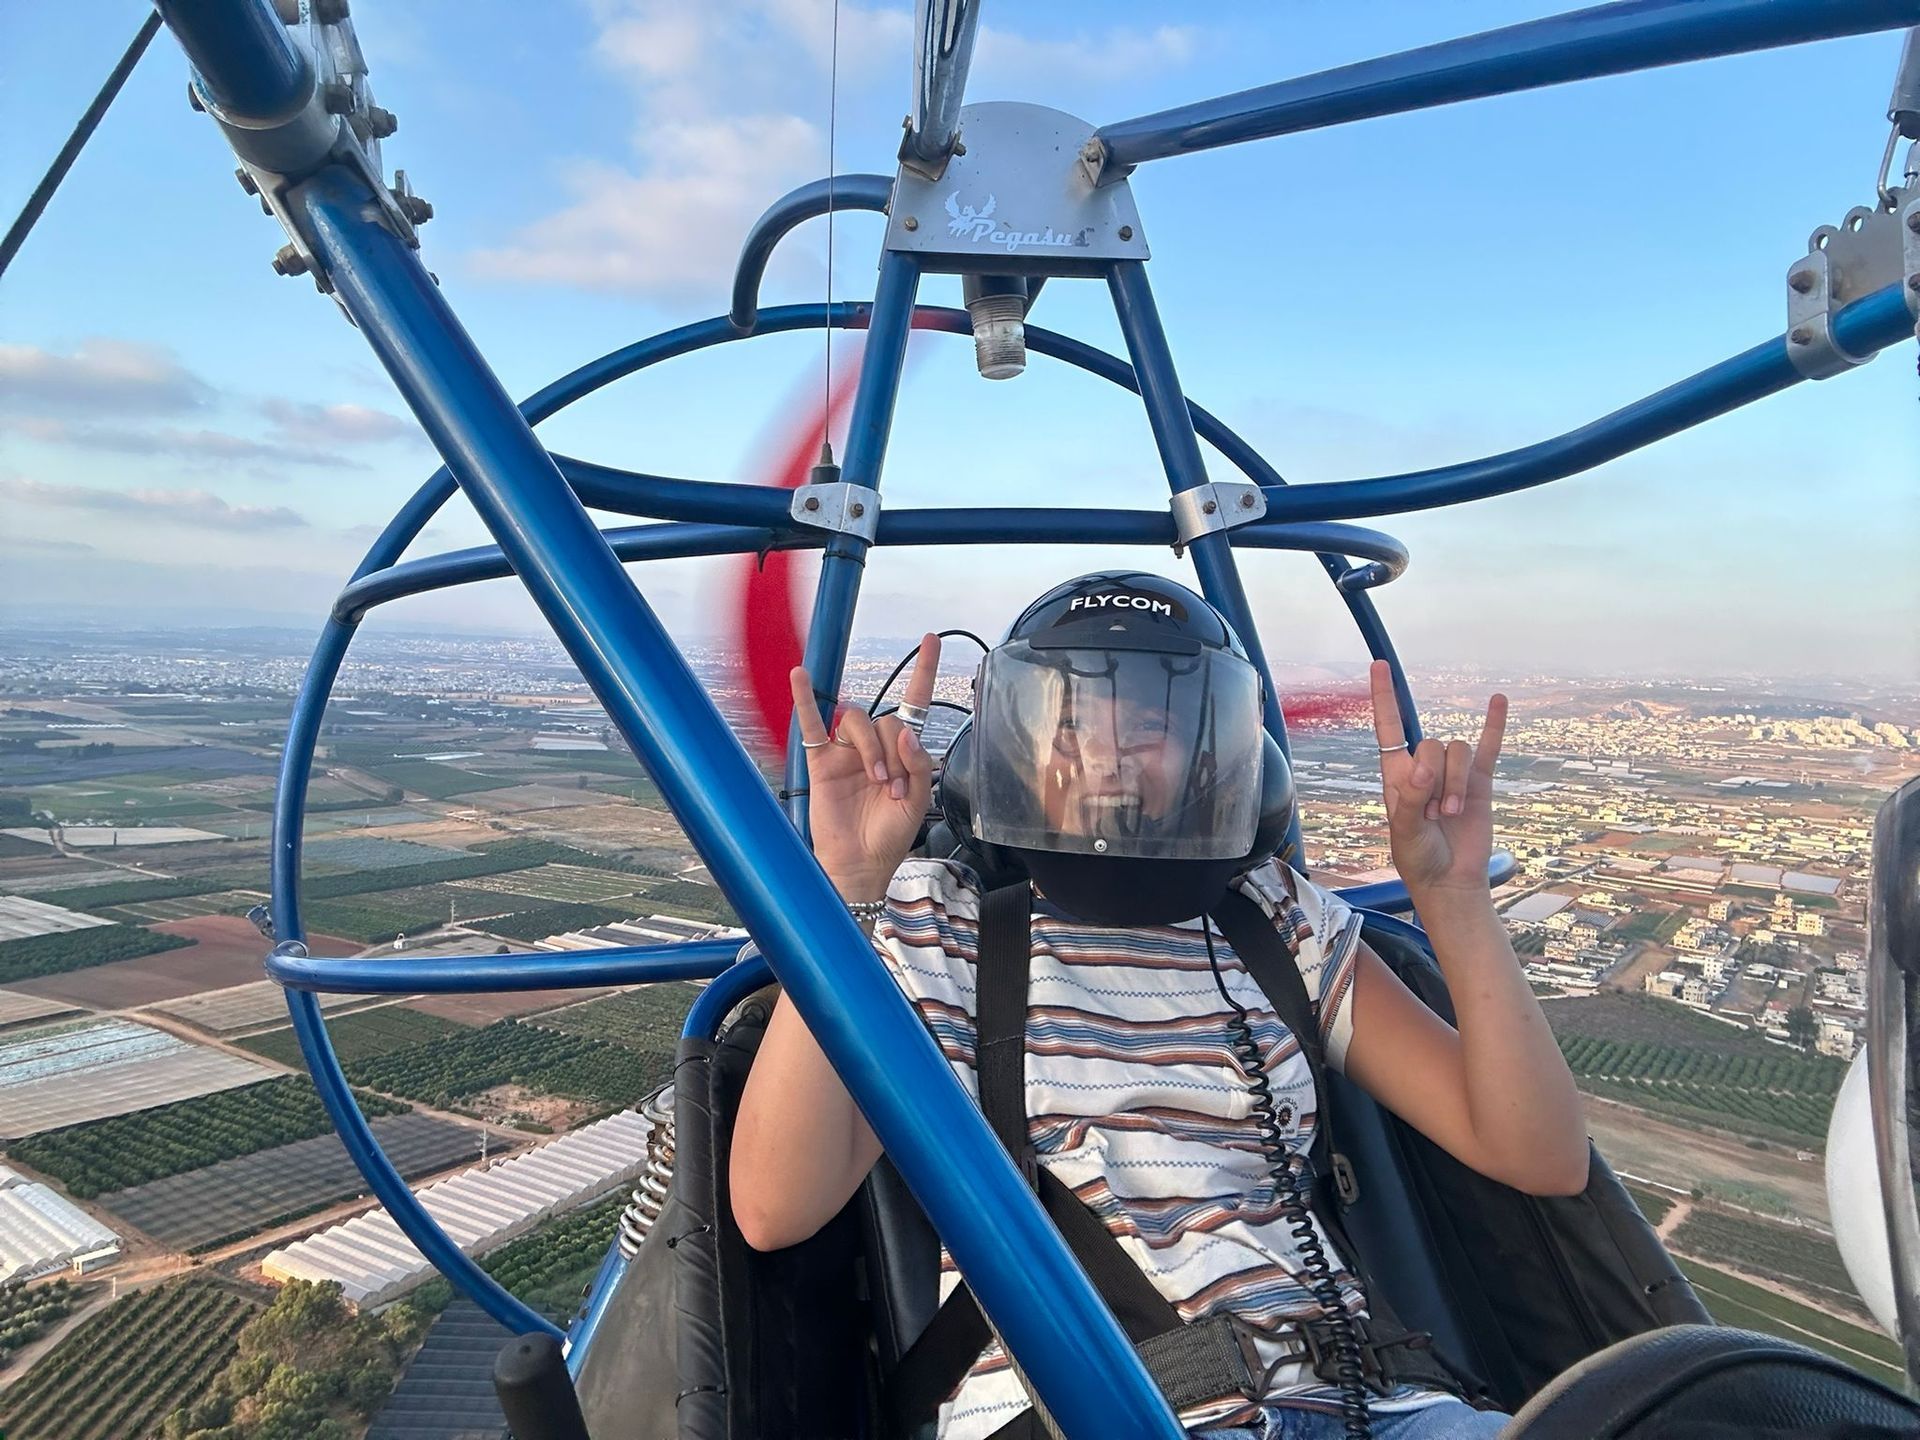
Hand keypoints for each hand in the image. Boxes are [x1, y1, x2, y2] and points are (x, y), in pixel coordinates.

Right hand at [792, 634, 940, 898]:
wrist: (859, 864)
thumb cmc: (889, 836)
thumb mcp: (917, 802)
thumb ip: (918, 764)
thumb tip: (905, 730)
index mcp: (902, 751)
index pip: (913, 703)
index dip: (923, 671)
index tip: (931, 639)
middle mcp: (874, 745)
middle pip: (884, 719)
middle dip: (893, 751)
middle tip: (892, 787)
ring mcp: (846, 751)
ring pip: (857, 721)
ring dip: (870, 749)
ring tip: (874, 781)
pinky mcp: (821, 760)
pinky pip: (811, 723)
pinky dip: (804, 698)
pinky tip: (801, 676)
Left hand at [1368, 660, 1506, 897]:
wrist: (1451, 880)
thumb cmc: (1419, 858)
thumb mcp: (1403, 831)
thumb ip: (1410, 797)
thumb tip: (1424, 768)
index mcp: (1396, 773)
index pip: (1388, 726)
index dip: (1383, 696)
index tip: (1379, 665)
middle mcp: (1424, 766)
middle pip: (1431, 743)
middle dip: (1434, 777)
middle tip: (1431, 813)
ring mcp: (1453, 773)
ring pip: (1458, 752)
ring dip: (1456, 784)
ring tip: (1449, 813)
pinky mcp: (1480, 782)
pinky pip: (1488, 747)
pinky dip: (1493, 724)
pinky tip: (1498, 701)